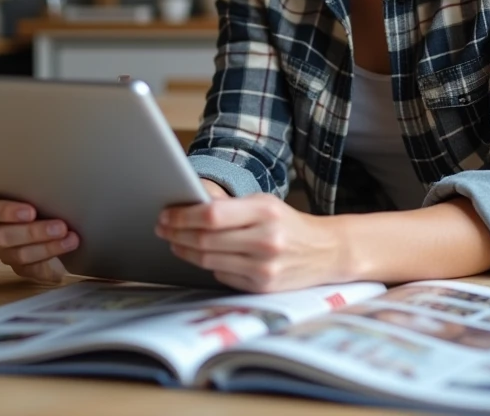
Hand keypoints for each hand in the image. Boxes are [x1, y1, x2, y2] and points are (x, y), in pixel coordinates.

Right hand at [0, 196, 79, 282]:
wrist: (61, 231)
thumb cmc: (47, 205)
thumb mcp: (41, 195)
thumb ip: (39, 193)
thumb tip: (56, 188)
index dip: (4, 211)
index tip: (31, 212)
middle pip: (2, 236)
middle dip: (33, 232)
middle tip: (60, 227)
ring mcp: (6, 253)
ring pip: (19, 254)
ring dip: (48, 247)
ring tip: (71, 239)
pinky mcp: (21, 268)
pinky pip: (32, 268)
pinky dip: (52, 257)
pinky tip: (67, 247)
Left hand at [156, 193, 346, 292]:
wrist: (327, 252)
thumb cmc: (290, 224)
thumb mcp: (265, 204)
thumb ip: (230, 205)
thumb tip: (189, 202)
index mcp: (266, 211)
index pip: (212, 215)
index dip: (183, 216)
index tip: (166, 214)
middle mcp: (266, 240)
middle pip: (205, 239)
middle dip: (177, 233)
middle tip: (163, 228)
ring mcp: (264, 267)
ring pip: (208, 260)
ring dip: (185, 250)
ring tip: (175, 241)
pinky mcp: (262, 287)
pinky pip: (222, 275)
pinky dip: (208, 264)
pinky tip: (202, 255)